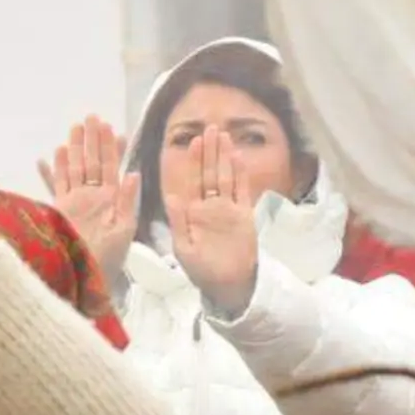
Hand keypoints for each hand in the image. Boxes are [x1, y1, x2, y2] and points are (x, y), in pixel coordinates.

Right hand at [39, 116, 138, 275]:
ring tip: (75, 127)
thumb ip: (128, 201)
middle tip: (93, 117)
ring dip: (75, 148)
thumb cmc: (108, 259)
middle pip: (93, 162)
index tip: (114, 128)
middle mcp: (94, 198)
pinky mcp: (60, 210)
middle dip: (93, 140)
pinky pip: (57, 184)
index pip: (113, 168)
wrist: (86, 278)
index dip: (114, 148)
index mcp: (113, 200)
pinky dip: (54, 170)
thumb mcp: (125, 230)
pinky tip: (53, 154)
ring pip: (76, 169)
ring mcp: (76, 202)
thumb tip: (133, 173)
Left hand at [166, 125, 258, 315]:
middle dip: (208, 151)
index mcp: (190, 213)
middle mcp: (208, 207)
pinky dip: (240, 174)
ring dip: (223, 157)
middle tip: (210, 127)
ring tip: (223, 135)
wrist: (229, 287)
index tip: (191, 141)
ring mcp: (227, 210)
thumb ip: (178, 221)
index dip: (191, 161)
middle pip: (208, 173)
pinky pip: (241, 191)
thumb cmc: (202, 271)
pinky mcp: (243, 216)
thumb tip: (170, 196)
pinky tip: (237, 157)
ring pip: (225, 177)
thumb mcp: (184, 248)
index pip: (189, 181)